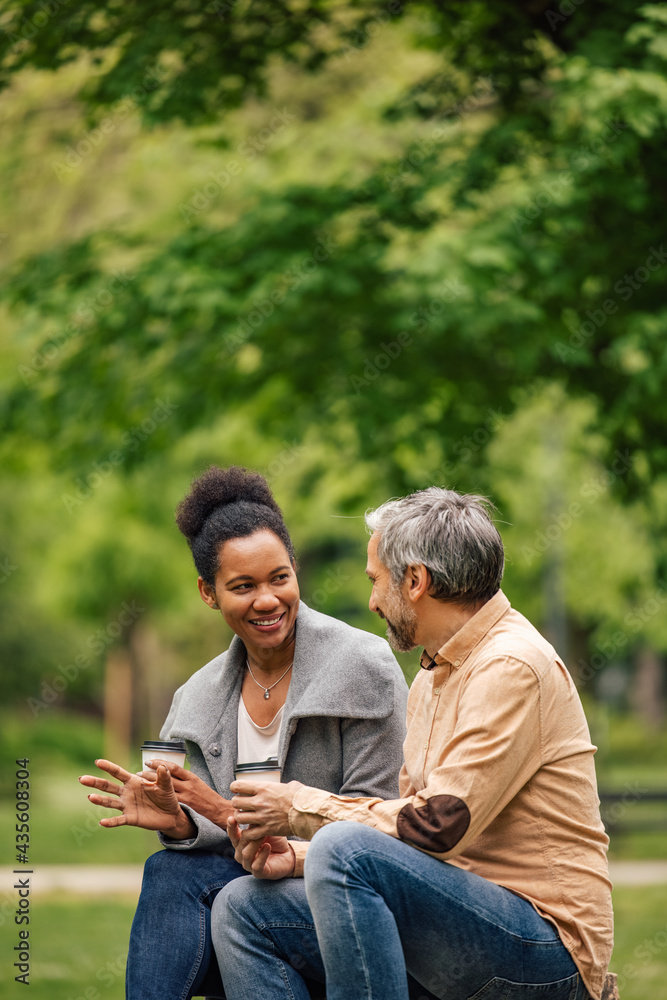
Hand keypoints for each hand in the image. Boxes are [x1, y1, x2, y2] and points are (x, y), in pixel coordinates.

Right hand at [79, 759, 195, 838]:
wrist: (171, 815)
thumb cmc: (167, 796)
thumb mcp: (166, 785)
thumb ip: (163, 776)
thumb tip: (162, 766)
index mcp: (133, 781)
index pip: (118, 773)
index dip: (108, 767)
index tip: (97, 761)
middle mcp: (127, 793)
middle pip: (108, 786)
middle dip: (95, 782)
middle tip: (82, 778)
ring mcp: (127, 806)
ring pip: (110, 802)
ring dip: (100, 800)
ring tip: (90, 797)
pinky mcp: (130, 818)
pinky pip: (118, 820)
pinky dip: (110, 822)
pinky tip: (102, 822)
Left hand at [143, 759, 231, 826]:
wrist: (218, 810)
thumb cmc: (208, 796)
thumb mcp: (198, 783)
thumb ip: (185, 779)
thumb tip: (171, 772)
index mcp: (191, 777)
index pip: (173, 767)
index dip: (160, 763)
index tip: (149, 761)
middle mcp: (187, 785)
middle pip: (166, 777)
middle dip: (151, 773)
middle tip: (139, 772)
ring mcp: (185, 796)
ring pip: (165, 789)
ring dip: (152, 785)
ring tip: (141, 783)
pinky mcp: (184, 807)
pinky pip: (169, 801)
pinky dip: (159, 798)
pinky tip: (150, 798)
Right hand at [227, 816, 294, 879]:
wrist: (288, 855)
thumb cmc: (275, 840)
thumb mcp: (265, 829)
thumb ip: (256, 824)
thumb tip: (250, 810)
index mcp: (241, 843)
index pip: (233, 835)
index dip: (231, 827)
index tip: (232, 817)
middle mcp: (241, 855)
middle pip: (239, 843)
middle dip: (248, 833)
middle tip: (258, 824)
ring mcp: (249, 865)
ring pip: (246, 854)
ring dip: (255, 843)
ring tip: (264, 835)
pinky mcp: (258, 873)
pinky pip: (256, 866)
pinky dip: (261, 856)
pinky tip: (267, 847)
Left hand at [229, 779, 302, 839]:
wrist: (308, 813)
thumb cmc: (300, 798)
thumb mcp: (288, 785)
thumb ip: (277, 786)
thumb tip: (278, 786)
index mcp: (263, 788)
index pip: (238, 785)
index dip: (235, 787)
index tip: (237, 790)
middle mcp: (260, 802)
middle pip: (235, 802)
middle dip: (237, 803)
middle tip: (242, 805)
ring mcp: (262, 816)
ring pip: (239, 818)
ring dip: (241, 818)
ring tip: (246, 817)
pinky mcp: (266, 829)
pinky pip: (248, 833)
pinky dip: (248, 832)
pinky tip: (252, 830)